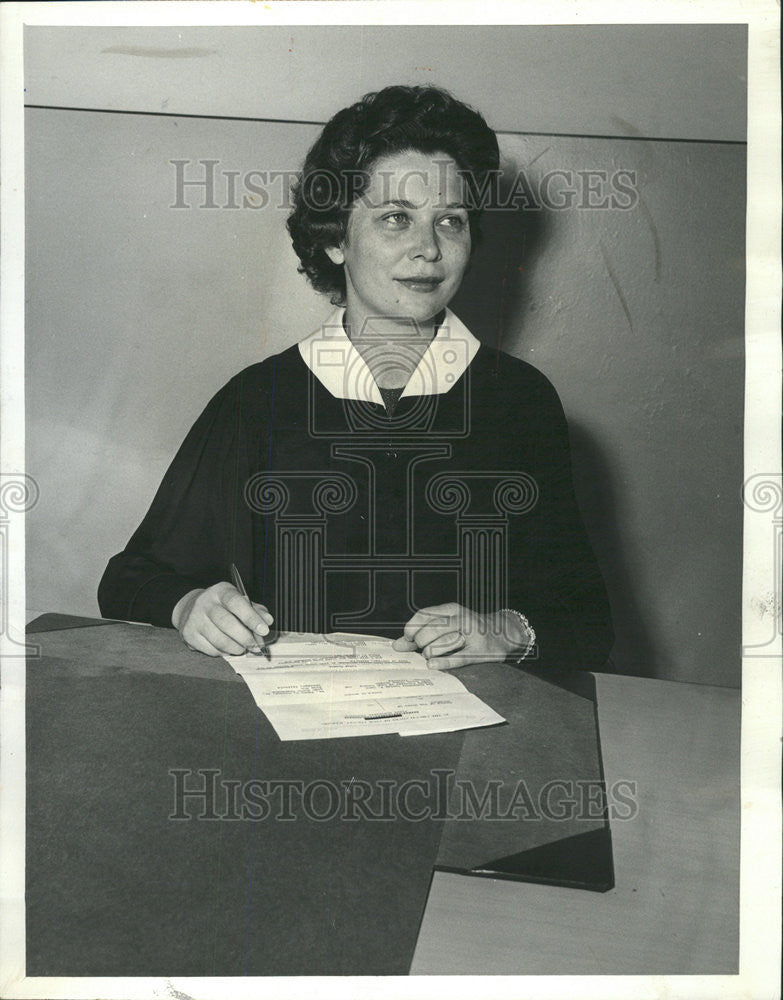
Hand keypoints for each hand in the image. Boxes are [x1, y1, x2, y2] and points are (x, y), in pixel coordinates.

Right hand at [172, 582, 272, 656]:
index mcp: (221, 591)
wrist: (190, 609)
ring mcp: (195, 619)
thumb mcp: (239, 602)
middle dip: (245, 637)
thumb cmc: (221, 606)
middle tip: (255, 645)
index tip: (263, 630)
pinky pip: (210, 649)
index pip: (236, 602)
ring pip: (219, 639)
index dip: (251, 617)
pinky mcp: (189, 634)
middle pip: (227, 623)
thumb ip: (255, 610)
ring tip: (242, 648)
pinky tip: (228, 648)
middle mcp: (205, 603)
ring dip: (235, 648)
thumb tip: (268, 621)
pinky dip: (223, 652)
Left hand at [392, 602, 530, 669]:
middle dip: (420, 642)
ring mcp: (472, 635)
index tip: (408, 638)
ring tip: (429, 656)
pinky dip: (442, 662)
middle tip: (421, 649)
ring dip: (430, 652)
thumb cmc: (469, 630)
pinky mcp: (480, 652)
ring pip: (442, 642)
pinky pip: (457, 658)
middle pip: (431, 629)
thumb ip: (422, 633)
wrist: (503, 635)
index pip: (425, 615)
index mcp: (452, 610)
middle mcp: (462, 619)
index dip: (412, 628)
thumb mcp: (448, 625)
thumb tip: (397, 645)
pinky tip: (432, 664)